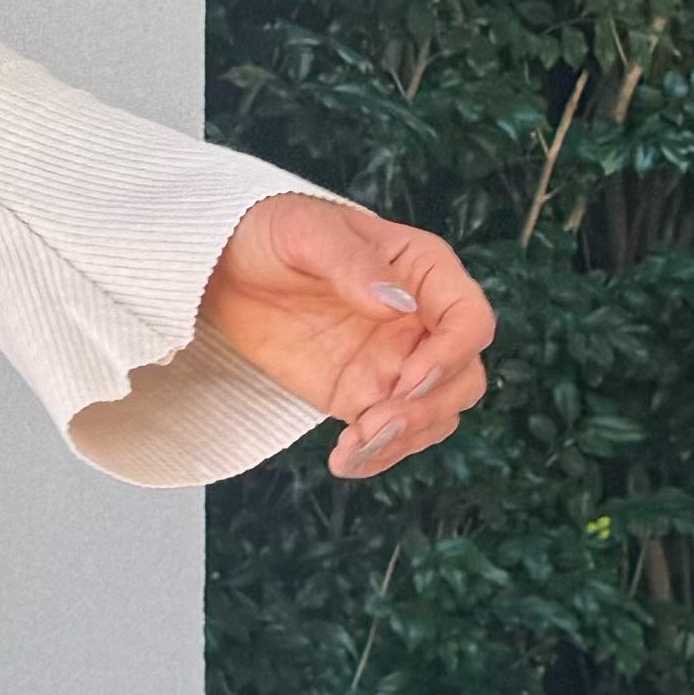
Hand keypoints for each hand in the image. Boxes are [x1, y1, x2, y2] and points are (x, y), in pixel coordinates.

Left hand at [197, 192, 494, 479]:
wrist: (223, 265)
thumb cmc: (272, 232)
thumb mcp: (307, 233)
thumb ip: (354, 265)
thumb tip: (397, 303)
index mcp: (424, 272)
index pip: (470, 320)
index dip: (451, 356)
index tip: (407, 378)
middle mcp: (421, 323)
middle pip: (463, 379)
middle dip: (428, 409)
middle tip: (374, 421)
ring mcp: (394, 362)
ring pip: (434, 415)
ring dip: (403, 440)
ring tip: (352, 448)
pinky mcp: (360, 394)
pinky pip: (389, 434)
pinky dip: (376, 456)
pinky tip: (345, 463)